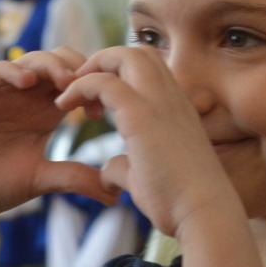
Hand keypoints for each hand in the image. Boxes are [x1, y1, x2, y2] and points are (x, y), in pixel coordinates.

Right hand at [0, 49, 112, 221]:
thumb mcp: (42, 179)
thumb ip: (75, 177)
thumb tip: (115, 194)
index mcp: (45, 111)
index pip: (76, 81)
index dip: (92, 87)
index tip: (98, 112)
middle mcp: (24, 95)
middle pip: (59, 61)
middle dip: (77, 68)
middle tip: (86, 92)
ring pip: (31, 60)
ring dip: (51, 65)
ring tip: (65, 81)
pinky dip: (13, 71)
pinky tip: (26, 83)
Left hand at [54, 44, 229, 238]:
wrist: (202, 214)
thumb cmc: (178, 202)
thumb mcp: (146, 178)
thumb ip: (124, 168)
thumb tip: (107, 174)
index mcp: (176, 109)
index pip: (150, 69)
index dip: (120, 75)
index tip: (95, 103)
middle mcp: (171, 98)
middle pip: (139, 52)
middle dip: (105, 60)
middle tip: (79, 85)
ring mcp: (159, 103)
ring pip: (126, 55)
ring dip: (94, 65)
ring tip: (69, 89)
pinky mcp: (141, 116)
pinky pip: (104, 82)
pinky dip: (80, 86)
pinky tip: (64, 104)